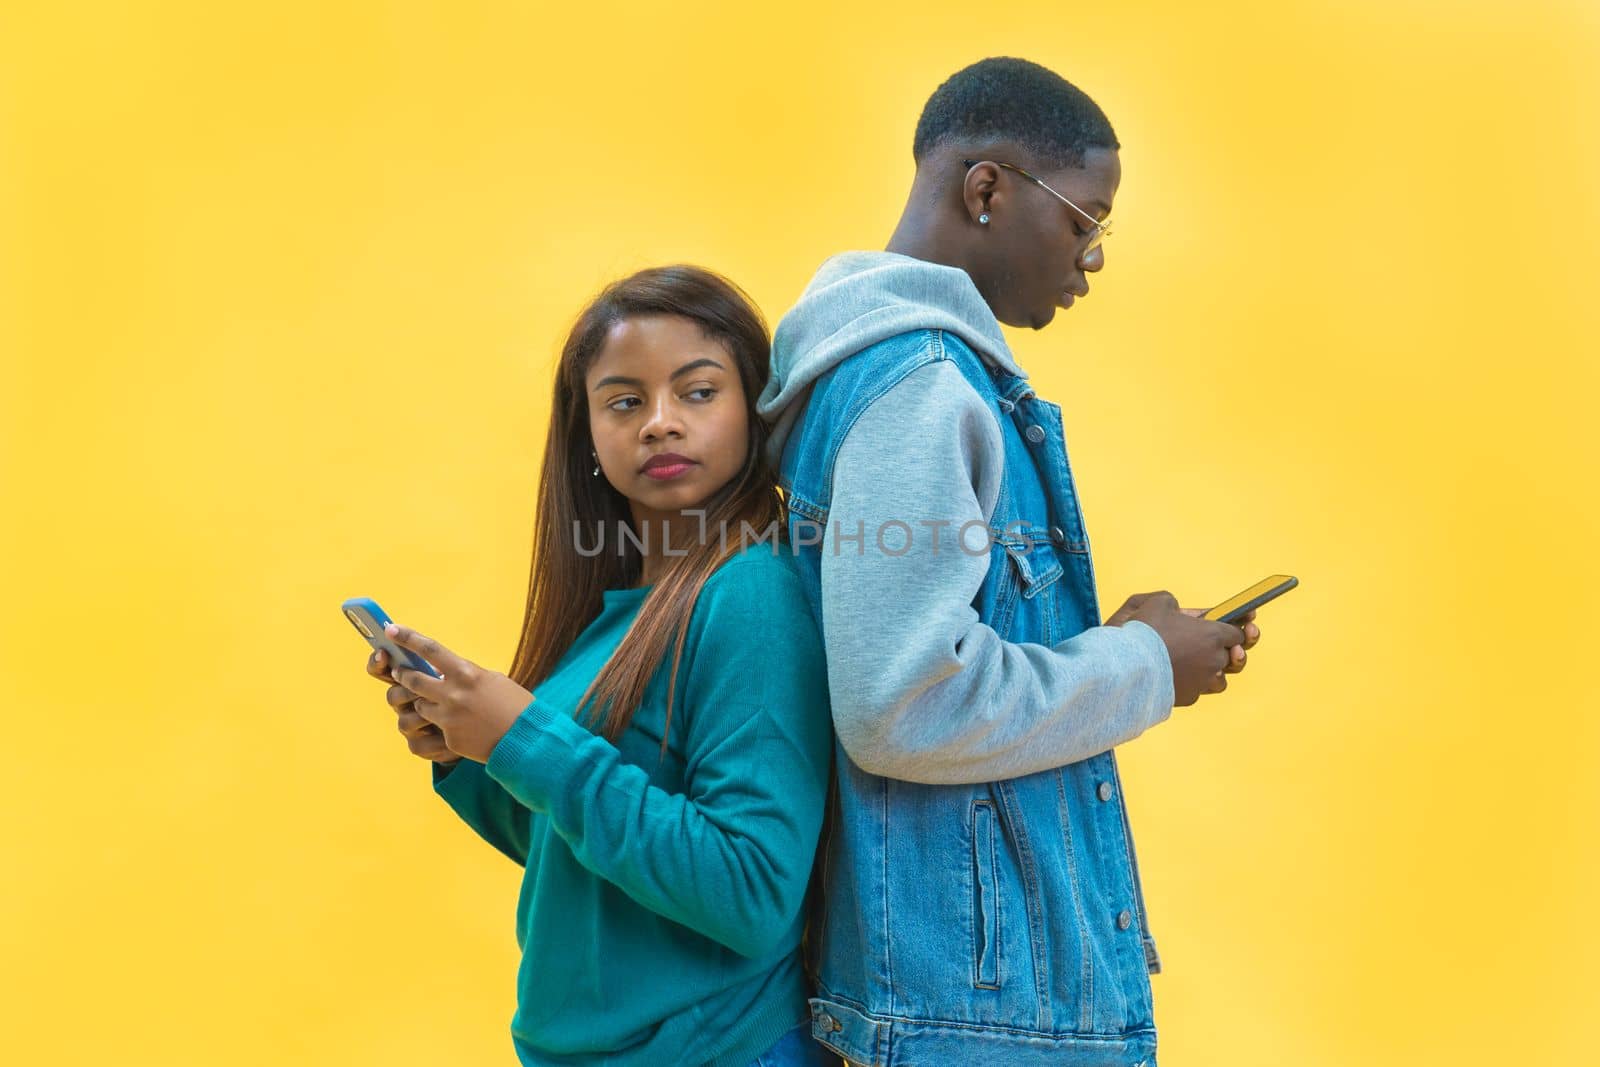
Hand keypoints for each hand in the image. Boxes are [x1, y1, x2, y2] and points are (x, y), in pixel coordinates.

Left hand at [383, 621, 536, 763]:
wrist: (527, 740)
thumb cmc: (516, 704)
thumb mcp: (493, 680)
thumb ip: (467, 674)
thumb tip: (447, 671)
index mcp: (467, 674)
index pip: (430, 650)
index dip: (408, 638)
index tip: (392, 629)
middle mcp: (453, 695)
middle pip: (413, 679)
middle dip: (402, 674)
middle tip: (399, 671)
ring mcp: (449, 719)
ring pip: (418, 706)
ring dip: (422, 701)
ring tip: (436, 702)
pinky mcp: (449, 740)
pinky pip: (435, 729)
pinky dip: (442, 725)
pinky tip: (461, 726)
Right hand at [1104, 590, 1247, 706]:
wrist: (1125, 667)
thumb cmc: (1142, 633)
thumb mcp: (1157, 602)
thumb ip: (1173, 602)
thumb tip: (1177, 610)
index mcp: (1212, 635)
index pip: (1238, 633)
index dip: (1237, 628)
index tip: (1241, 626)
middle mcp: (1213, 660)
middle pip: (1233, 657)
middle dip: (1225, 650)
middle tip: (1213, 645)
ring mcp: (1202, 682)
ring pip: (1220, 679)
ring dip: (1213, 672)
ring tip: (1199, 666)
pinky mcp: (1188, 698)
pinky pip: (1198, 692)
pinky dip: (1191, 685)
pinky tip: (1178, 677)